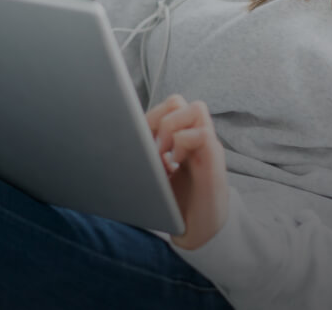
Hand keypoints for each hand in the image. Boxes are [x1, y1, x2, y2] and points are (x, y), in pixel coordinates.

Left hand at [146, 94, 228, 249]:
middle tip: (151, 144)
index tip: (137, 137)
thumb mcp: (156, 175)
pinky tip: (175, 162)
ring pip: (196, 108)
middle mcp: (196, 137)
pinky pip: (202, 134)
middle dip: (159, 117)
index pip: (168, 105)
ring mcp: (207, 146)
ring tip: (164, 151)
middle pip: (178, 100)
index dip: (150, 115)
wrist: (200, 231)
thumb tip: (118, 144)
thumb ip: (148, 157)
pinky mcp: (213, 160)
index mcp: (182, 137)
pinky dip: (183, 143)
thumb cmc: (177, 203)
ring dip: (173, 126)